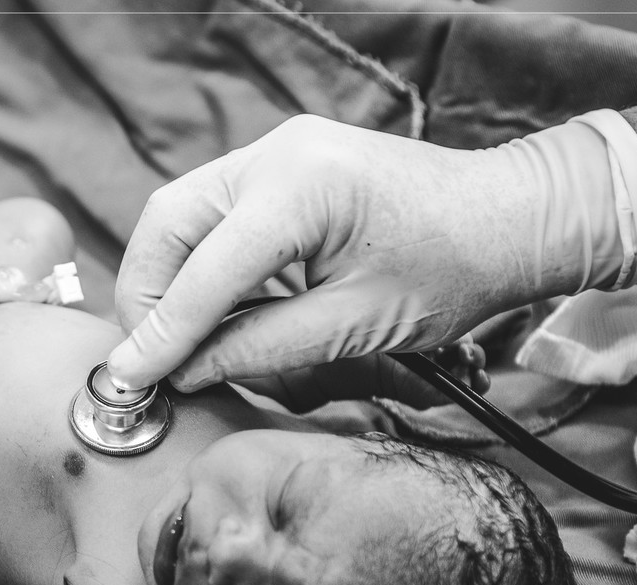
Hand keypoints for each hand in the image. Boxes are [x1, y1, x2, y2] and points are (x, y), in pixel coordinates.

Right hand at [109, 114, 618, 390]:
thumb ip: (259, 347)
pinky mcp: (278, 164)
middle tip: (149, 359)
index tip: (128, 382)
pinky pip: (209, 212)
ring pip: (177, 214)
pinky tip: (209, 307)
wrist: (509, 216)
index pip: (202, 272)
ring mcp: (274, 151)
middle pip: (166, 223)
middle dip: (146, 296)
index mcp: (301, 189)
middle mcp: (275, 154)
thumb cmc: (453, 270)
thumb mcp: (355, 325)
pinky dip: (195, 262)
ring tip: (174, 340)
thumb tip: (184, 372)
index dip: (160, 335)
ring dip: (165, 279)